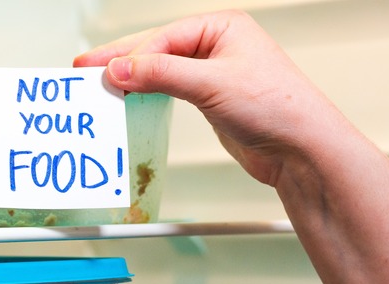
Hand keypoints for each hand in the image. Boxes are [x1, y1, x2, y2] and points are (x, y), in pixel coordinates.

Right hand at [74, 9, 351, 186]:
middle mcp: (217, 46)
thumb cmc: (279, 108)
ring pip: (161, 71)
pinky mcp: (211, 100)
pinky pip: (170, 91)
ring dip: (134, 80)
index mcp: (222, 27)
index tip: (101, 71)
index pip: (162, 37)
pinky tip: (133, 99)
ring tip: (103, 87)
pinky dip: (149, 96)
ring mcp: (213, 73)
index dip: (128, 54)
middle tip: (86, 71)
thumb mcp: (212, 84)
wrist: (301, 150)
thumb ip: (162, 74)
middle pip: (157, 49)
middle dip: (123, 62)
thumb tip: (121, 68)